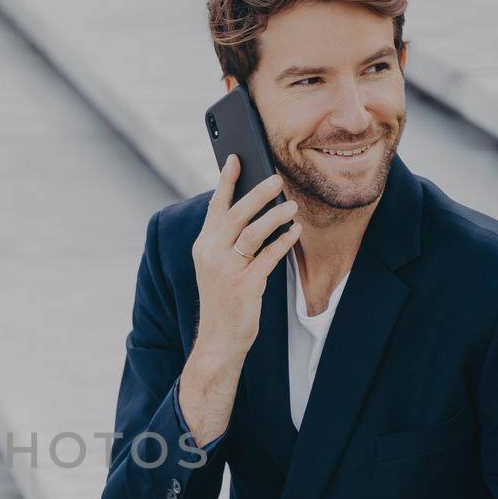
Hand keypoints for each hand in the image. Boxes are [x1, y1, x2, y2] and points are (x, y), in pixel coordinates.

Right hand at [189, 154, 300, 361]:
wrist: (218, 339)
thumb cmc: (223, 300)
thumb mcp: (215, 266)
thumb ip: (225, 239)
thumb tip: (247, 208)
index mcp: (203, 246)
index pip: (215, 207)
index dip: (225, 182)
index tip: (235, 159)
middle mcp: (211, 255)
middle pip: (236, 215)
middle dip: (258, 193)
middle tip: (277, 179)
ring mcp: (227, 270)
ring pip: (253, 232)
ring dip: (275, 216)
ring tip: (292, 207)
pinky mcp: (245, 285)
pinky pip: (269, 256)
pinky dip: (283, 242)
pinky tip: (294, 232)